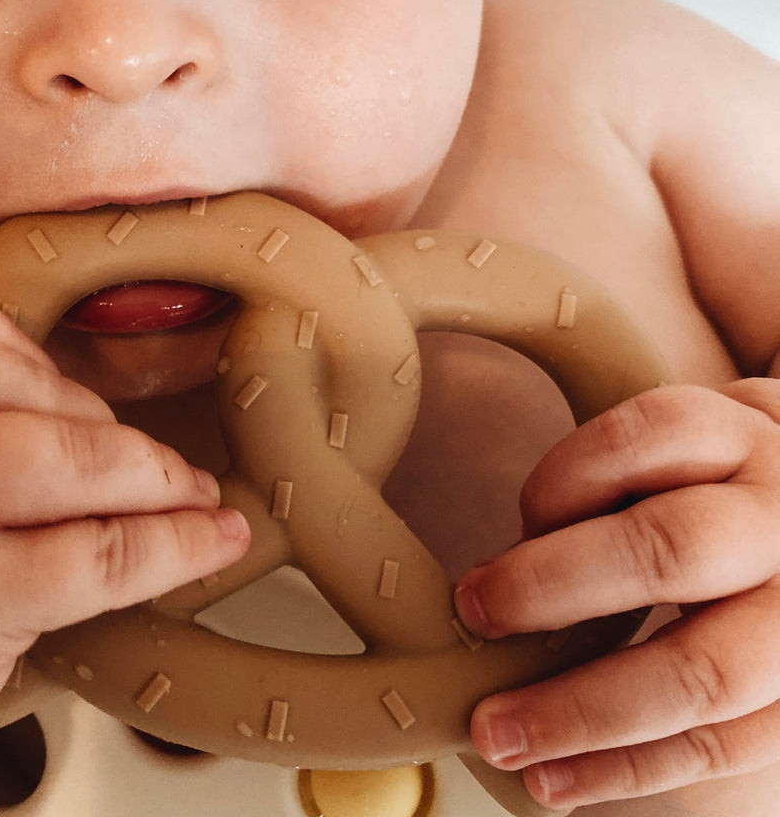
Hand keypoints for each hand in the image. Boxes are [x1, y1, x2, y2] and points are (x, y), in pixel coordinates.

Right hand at [0, 302, 248, 815]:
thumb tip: (69, 399)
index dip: (47, 368)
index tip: (89, 405)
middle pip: (20, 390)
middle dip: (108, 428)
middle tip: (157, 465)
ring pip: (61, 459)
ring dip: (150, 476)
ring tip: (191, 496)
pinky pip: (86, 557)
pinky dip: (169, 546)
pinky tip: (209, 541)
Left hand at [453, 382, 779, 808]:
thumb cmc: (708, 490)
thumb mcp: (671, 457)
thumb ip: (603, 493)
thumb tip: (498, 580)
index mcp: (740, 440)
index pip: (645, 436)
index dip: (562, 480)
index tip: (515, 517)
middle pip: (672, 550)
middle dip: (555, 587)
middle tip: (476, 611)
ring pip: (703, 673)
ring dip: (583, 712)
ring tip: (498, 734)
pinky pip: (725, 749)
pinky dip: (629, 770)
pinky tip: (556, 781)